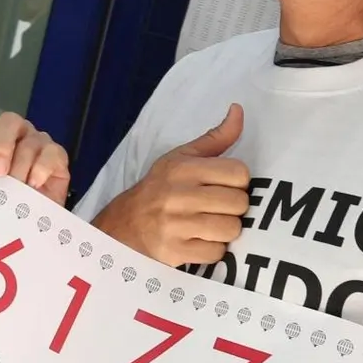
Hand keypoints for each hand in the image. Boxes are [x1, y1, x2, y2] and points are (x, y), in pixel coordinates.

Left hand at [0, 111, 70, 203]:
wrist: (38, 216)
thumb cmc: (13, 199)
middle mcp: (19, 135)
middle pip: (10, 123)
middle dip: (2, 147)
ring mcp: (40, 142)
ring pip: (29, 143)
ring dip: (20, 167)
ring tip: (17, 187)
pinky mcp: (58, 155)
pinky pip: (51, 153)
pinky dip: (41, 169)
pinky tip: (34, 184)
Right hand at [91, 103, 247, 266]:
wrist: (122, 225)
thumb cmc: (158, 189)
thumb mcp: (181, 158)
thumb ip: (215, 138)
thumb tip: (238, 110)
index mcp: (183, 168)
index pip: (239, 173)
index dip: (237, 182)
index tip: (223, 186)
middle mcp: (178, 194)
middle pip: (239, 203)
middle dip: (232, 208)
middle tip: (216, 208)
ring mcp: (175, 225)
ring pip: (231, 229)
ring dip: (225, 230)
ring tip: (209, 225)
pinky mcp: (174, 251)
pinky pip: (216, 253)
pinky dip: (212, 249)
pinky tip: (199, 241)